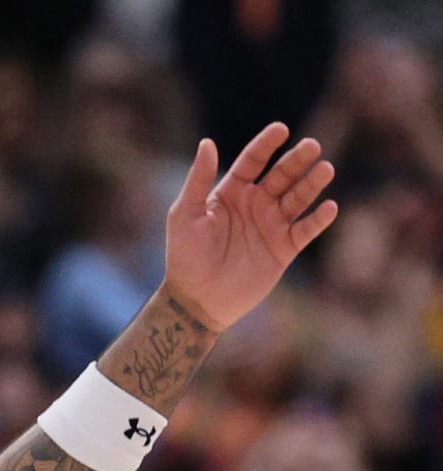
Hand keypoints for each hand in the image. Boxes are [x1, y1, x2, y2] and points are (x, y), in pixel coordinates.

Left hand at [165, 124, 339, 330]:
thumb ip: (198, 179)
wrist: (196, 299)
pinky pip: (306, 230)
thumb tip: (207, 142)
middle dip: (297, 160)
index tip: (281, 129)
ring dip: (312, 184)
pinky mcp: (284, 249)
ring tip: (325, 169)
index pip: (253, 161)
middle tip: (312, 146)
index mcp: (231, 193)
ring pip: (298, 198)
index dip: (266, 145)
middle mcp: (255, 204)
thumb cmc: (185, 256)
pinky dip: (318, 219)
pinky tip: (329, 207)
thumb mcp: (185, 214)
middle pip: (282, 175)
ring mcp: (271, 225)